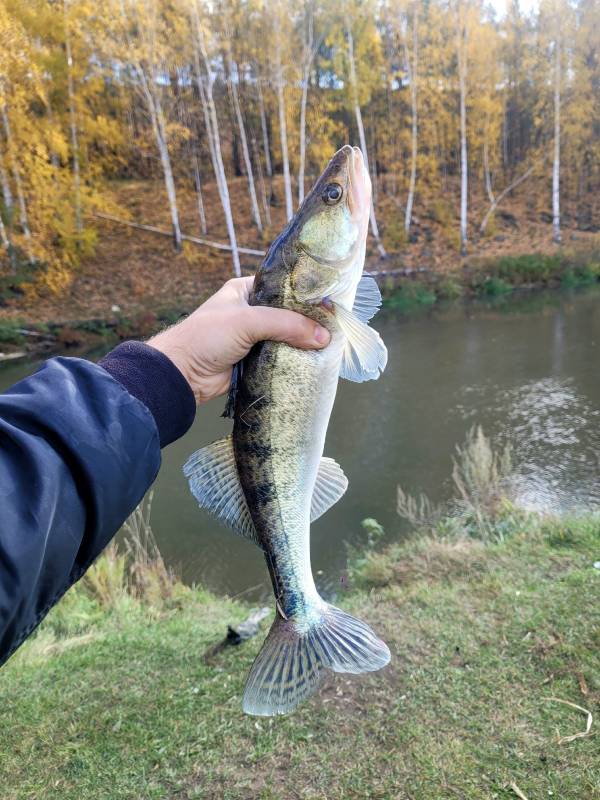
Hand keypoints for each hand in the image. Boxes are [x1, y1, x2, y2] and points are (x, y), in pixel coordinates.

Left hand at [148, 277, 330, 403]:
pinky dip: (295, 360)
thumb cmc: (207, 337)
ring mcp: (253, 338)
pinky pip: (281, 358)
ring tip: (331, 345)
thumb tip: (323, 336)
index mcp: (245, 291)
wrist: (182, 375)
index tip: (330, 301)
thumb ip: (286, 324)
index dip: (306, 293)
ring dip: (303, 343)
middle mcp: (251, 312)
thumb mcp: (248, 321)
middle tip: (335, 326)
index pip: (283, 287)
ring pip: (287, 338)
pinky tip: (314, 362)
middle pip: (288, 314)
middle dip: (309, 322)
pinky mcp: (255, 361)